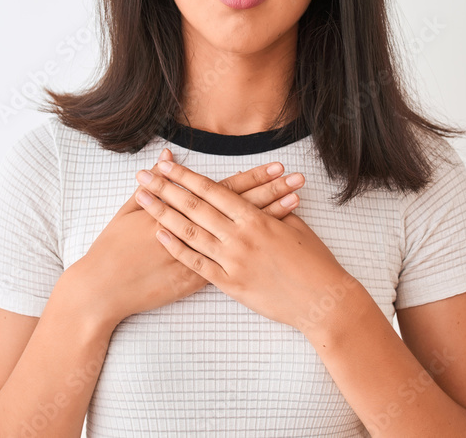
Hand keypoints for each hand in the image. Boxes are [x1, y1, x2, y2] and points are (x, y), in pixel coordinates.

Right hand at [73, 148, 306, 325]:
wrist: (102, 290)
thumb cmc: (113, 248)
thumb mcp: (130, 211)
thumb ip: (155, 184)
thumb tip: (166, 158)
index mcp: (181, 212)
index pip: (225, 191)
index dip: (252, 179)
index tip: (276, 167)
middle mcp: (197, 233)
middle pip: (242, 210)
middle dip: (272, 193)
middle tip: (298, 179)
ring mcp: (200, 259)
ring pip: (243, 236)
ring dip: (271, 218)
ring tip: (297, 203)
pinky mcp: (197, 282)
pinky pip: (234, 266)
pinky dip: (256, 254)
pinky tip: (274, 245)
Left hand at [133, 159, 359, 335]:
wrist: (322, 300)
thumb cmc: (313, 261)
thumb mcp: (294, 226)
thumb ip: (271, 208)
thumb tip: (257, 191)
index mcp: (257, 218)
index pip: (214, 191)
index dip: (187, 177)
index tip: (166, 166)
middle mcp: (241, 236)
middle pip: (195, 207)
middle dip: (166, 189)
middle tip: (143, 176)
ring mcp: (234, 261)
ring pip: (191, 233)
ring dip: (163, 214)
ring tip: (143, 200)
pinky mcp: (231, 284)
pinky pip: (198, 265)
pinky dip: (178, 248)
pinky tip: (161, 235)